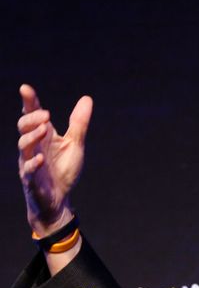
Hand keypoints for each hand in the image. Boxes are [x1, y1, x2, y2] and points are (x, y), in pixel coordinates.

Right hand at [17, 84, 92, 235]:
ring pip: (23, 145)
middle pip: (24, 127)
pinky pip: (27, 170)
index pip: (33, 115)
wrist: (58, 198)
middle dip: (32, 119)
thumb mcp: (75, 144)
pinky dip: (32, 163)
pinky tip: (39, 159)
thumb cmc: (63, 169)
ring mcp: (29, 161)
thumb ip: (79, 123)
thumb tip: (87, 98)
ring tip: (44, 129)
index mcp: (44, 136)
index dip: (29, 102)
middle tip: (47, 115)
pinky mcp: (31, 179)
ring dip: (32, 136)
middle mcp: (33, 146)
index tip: (25, 88)